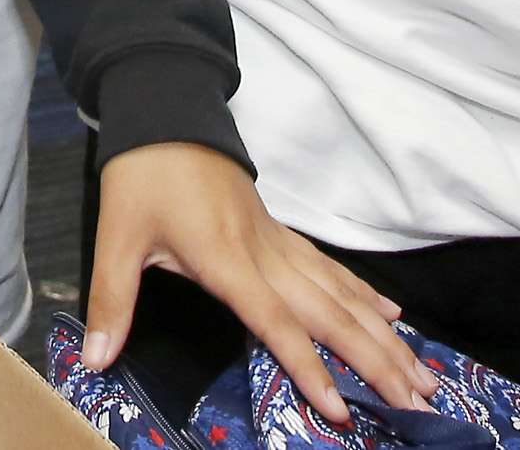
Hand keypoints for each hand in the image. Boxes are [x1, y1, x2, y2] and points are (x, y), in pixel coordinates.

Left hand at [85, 144, 424, 424]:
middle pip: (331, 315)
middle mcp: (266, 253)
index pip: (277, 323)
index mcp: (228, 259)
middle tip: (418, 405)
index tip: (341, 409)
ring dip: (385, 336)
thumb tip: (97, 359)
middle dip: (378, 362)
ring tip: (422, 376)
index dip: (308, 368)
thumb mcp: (117, 237)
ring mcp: (279, 241)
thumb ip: (113, 301)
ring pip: (343, 295)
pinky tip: (393, 317)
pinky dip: (366, 296)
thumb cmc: (143, 174)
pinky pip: (333, 270)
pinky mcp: (281, 232)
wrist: (165, 110)